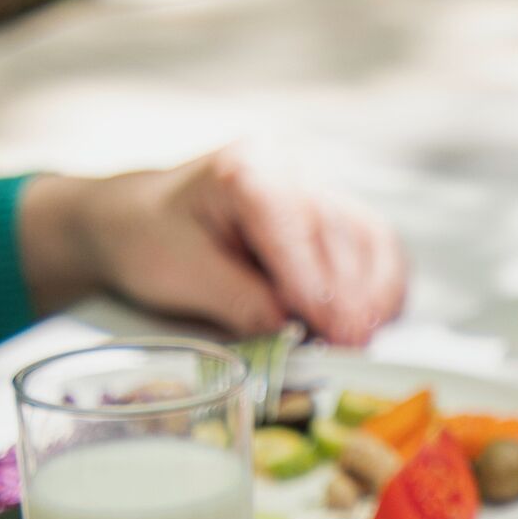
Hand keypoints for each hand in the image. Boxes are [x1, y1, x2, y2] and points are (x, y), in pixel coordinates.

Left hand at [17, 153, 406, 350]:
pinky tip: (370, 321)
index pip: (297, 228)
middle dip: (353, 297)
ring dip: (375, 294)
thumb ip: (241, 301)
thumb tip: (295, 334)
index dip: (319, 284)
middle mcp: (289, 168)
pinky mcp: (329, 213)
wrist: (138, 219)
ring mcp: (313, 187)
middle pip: (342, 234)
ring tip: (363, 340)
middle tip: (354, 350)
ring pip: (369, 238)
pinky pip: (372, 247)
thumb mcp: (182, 275)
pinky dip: (379, 286)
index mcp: (245, 170)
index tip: (336, 333)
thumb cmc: (149, 240)